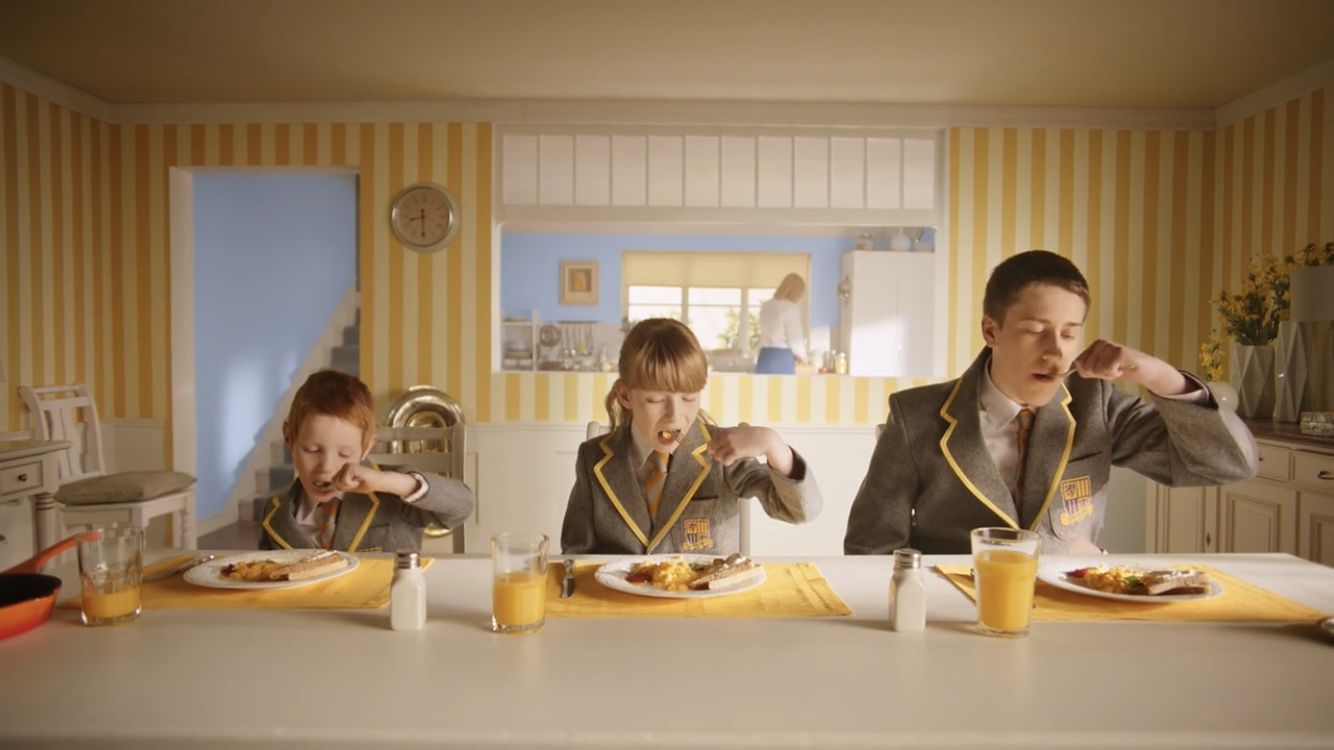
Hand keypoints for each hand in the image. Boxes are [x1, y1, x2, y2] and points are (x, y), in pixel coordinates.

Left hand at [330, 463, 418, 497]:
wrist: (378, 482)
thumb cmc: (367, 484)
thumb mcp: (350, 487)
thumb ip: (341, 486)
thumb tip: (329, 489)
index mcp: (343, 470)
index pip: (334, 482)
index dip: (342, 487)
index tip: (354, 485)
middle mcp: (344, 465)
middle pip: (335, 482)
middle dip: (345, 487)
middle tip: (357, 483)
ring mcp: (347, 465)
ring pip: (339, 482)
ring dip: (350, 486)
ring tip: (358, 481)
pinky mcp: (351, 467)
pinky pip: (345, 480)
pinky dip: (352, 484)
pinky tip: (359, 480)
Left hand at [707, 425, 794, 475]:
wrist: (765, 438)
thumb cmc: (756, 435)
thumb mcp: (744, 429)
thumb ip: (737, 429)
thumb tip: (740, 425)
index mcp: (728, 430)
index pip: (712, 440)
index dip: (711, 447)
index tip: (713, 451)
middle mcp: (727, 436)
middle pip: (712, 448)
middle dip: (715, 454)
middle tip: (721, 457)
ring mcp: (731, 444)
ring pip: (718, 455)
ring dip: (722, 459)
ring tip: (728, 459)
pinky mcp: (736, 452)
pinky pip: (726, 460)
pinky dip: (727, 462)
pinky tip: (732, 461)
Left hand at [1072, 339, 1189, 395]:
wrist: (1145, 370)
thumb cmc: (1122, 369)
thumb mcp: (1100, 369)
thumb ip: (1087, 368)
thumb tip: (1074, 368)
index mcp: (1095, 345)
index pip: (1079, 364)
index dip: (1091, 372)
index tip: (1104, 370)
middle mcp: (1101, 343)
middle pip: (1086, 367)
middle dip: (1099, 374)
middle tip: (1113, 369)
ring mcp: (1110, 346)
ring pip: (1096, 369)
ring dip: (1108, 374)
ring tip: (1118, 368)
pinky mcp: (1119, 352)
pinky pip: (1107, 370)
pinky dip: (1115, 374)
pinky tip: (1123, 368)